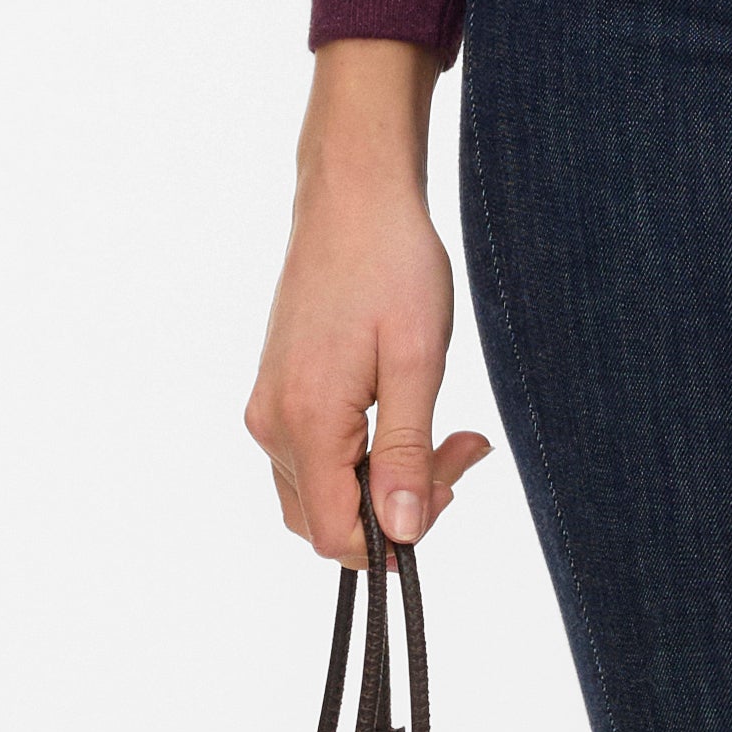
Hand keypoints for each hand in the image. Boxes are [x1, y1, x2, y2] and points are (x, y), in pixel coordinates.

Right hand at [245, 40, 494, 558]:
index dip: (397, 536)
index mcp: (305, 420)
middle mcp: (271, 421)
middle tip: (462, 448)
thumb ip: (406, 454)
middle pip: (326, 519)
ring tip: (448, 429)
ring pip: (321, 490)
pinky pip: (315, 454)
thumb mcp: (417, 362)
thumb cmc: (392, 263)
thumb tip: (403, 533)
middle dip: (398, 505)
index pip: (335, 536)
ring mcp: (269, 405)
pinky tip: (406, 410)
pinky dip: (363, 452)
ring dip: (384, 478)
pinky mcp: (278, 388)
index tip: (451, 483)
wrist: (353, 194)